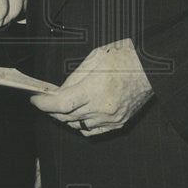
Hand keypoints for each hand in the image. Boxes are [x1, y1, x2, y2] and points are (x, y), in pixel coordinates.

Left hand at [30, 38, 152, 135]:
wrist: (152, 66)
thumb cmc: (124, 56)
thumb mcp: (95, 58)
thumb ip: (74, 77)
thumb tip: (60, 90)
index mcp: (95, 89)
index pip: (61, 104)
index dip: (43, 103)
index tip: (34, 99)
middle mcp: (102, 108)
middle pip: (66, 116)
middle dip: (51, 108)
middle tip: (44, 99)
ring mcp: (111, 118)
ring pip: (77, 125)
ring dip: (65, 117)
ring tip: (61, 105)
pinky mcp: (118, 123)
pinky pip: (92, 131)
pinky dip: (80, 124)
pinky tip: (78, 114)